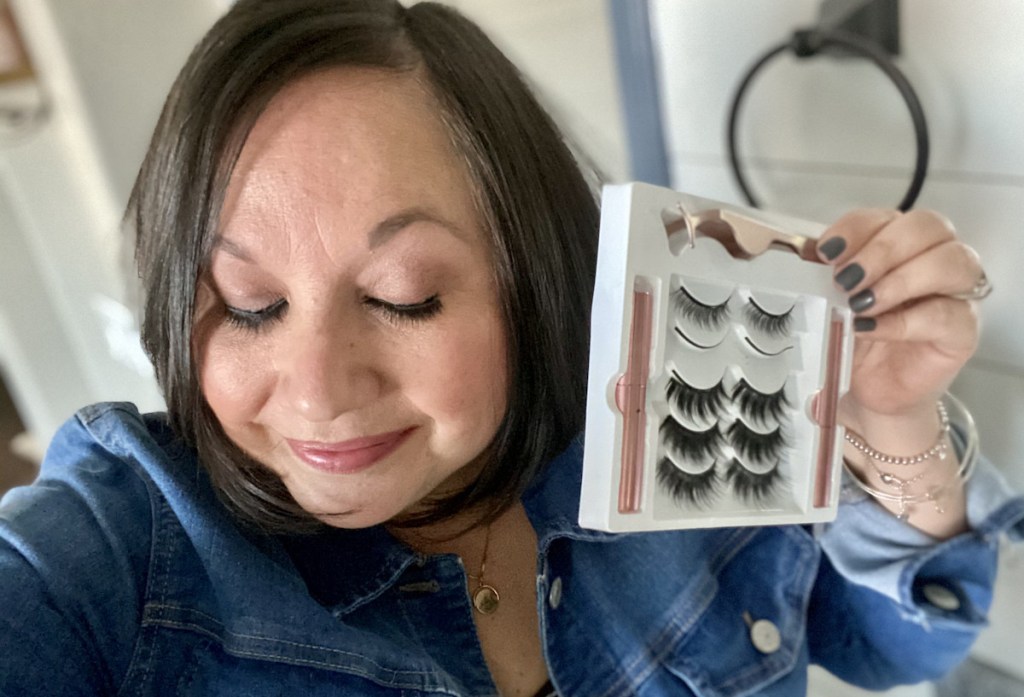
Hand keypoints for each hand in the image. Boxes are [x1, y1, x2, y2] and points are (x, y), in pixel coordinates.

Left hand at [816, 209, 982, 422]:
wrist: (867, 393)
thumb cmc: (853, 340)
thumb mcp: (829, 302)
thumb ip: (824, 276)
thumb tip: (803, 256)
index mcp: (899, 244)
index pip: (888, 216)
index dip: (858, 228)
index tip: (826, 252)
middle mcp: (934, 259)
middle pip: (928, 226)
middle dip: (882, 249)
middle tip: (846, 279)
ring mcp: (955, 293)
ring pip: (952, 261)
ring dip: (901, 278)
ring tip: (861, 303)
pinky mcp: (963, 330)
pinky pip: (947, 314)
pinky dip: (905, 320)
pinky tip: (872, 328)